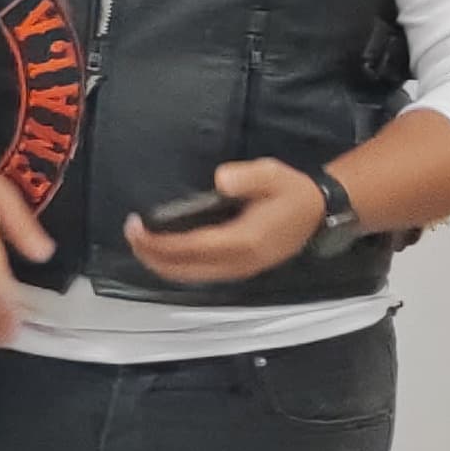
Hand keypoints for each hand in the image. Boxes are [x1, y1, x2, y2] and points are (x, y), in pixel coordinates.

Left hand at [126, 157, 326, 283]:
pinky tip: (162, 253)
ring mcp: (240, 271)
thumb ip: (248, 177)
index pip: (192, 247)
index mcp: (245, 240)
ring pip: (190, 276)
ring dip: (161, 264)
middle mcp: (240, 262)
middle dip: (152, 255)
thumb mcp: (273, 174)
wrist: (319, 213)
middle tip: (130, 233)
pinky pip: (199, 275)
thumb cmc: (291, 192)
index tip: (135, 227)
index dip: (160, 242)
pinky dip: (176, 267)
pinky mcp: (240, 270)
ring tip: (139, 242)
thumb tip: (220, 180)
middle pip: (185, 268)